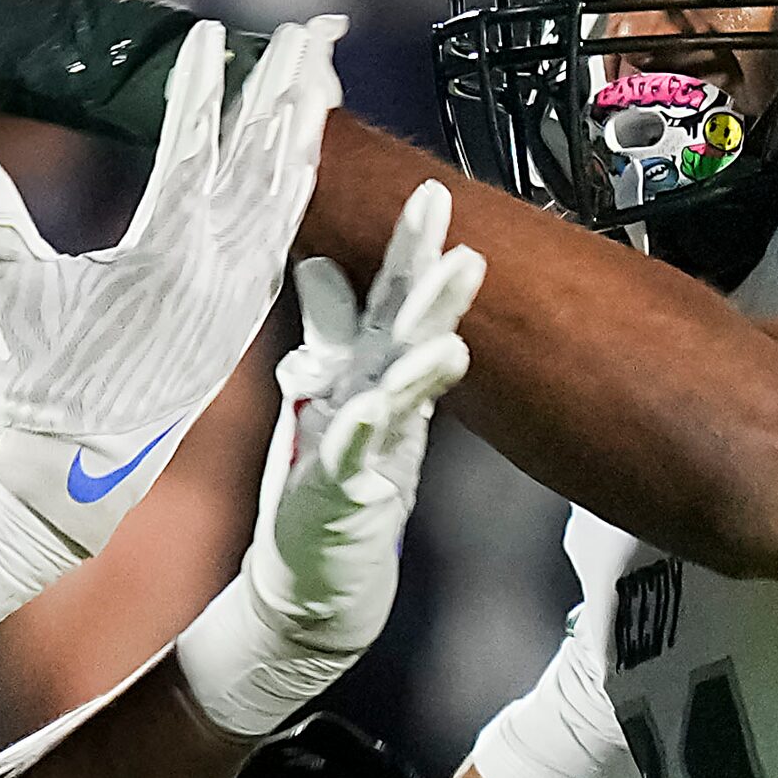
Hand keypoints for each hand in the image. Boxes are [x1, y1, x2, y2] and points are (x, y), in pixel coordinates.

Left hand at [0, 17, 343, 644]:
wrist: (56, 457)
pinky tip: (299, 140)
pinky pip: (264, 236)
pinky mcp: (223, 314)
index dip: (209, 92)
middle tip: (302, 32)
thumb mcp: (15, 275)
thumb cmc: (40, 377)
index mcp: (161, 246)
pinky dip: (286, 186)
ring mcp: (216, 285)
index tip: (210, 33)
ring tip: (305, 64)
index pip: (193, 149)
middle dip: (277, 91)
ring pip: (264, 186)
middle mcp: (198, 258)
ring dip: (288, 123)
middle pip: (247, 156)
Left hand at [177, 181, 482, 735]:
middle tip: (457, 229)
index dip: (410, 248)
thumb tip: (320, 264)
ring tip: (454, 309)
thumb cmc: (323, 487)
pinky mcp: (350, 491)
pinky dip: (370, 421)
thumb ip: (329, 332)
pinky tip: (379, 396)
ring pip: (403, 384)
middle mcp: (380, 402)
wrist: (319, 585)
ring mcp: (372, 447)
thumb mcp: (320, 394)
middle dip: (432, 282)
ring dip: (427, 343)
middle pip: (409, 331)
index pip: (393, 300)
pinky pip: (361, 449)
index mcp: (370, 373)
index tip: (428, 193)